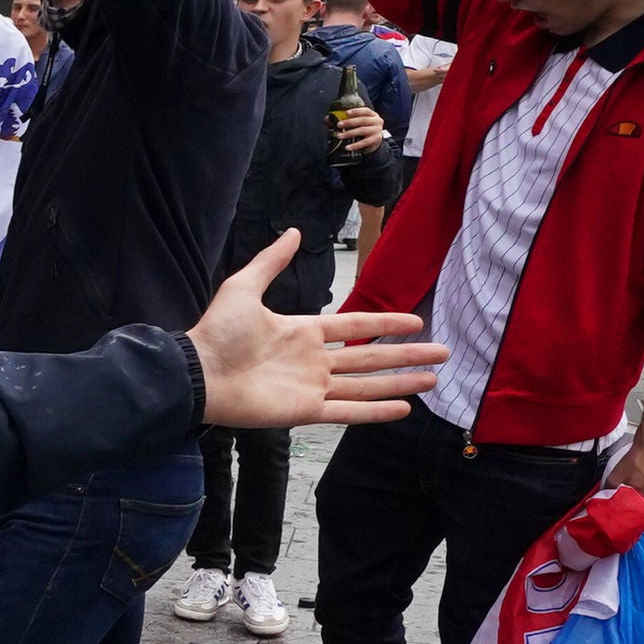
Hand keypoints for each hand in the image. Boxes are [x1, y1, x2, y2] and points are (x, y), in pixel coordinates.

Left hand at [189, 233, 442, 427]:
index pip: (355, 325)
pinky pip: (348, 411)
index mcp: (303, 332)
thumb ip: (271, 261)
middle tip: (443, 352)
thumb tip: (292, 231)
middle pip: (371, 356)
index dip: (386, 322)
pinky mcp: (306, 410)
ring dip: (400, 382)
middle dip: (407, 354)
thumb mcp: (244, 287)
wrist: (199, 371)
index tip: (416, 321)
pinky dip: (376, 412)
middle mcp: (314, 360)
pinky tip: (404, 408)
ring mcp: (312, 386)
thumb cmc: (218, 332)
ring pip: (367, 385)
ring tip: (434, 379)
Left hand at [330, 105, 387, 154]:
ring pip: (362, 130)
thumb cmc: (364, 129)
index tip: (346, 112)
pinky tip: (347, 147)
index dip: (356, 111)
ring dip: (350, 133)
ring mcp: (377, 131)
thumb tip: (327, 119)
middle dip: (350, 122)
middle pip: (363, 120)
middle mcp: (376, 121)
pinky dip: (355, 145)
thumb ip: (344, 119)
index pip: (365, 110)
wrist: (375, 141)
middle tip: (338, 124)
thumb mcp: (358, 123)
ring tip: (339, 136)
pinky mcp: (375, 140)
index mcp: (372, 115)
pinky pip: (364, 142)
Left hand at [608, 438, 643, 511]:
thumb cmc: (641, 456)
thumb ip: (609, 491)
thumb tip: (603, 498)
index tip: (622, 517)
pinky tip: (639, 481)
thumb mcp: (617, 476)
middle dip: (633, 507)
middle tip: (623, 502)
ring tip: (632, 487)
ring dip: (640, 497)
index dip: (629, 518)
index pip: (641, 519)